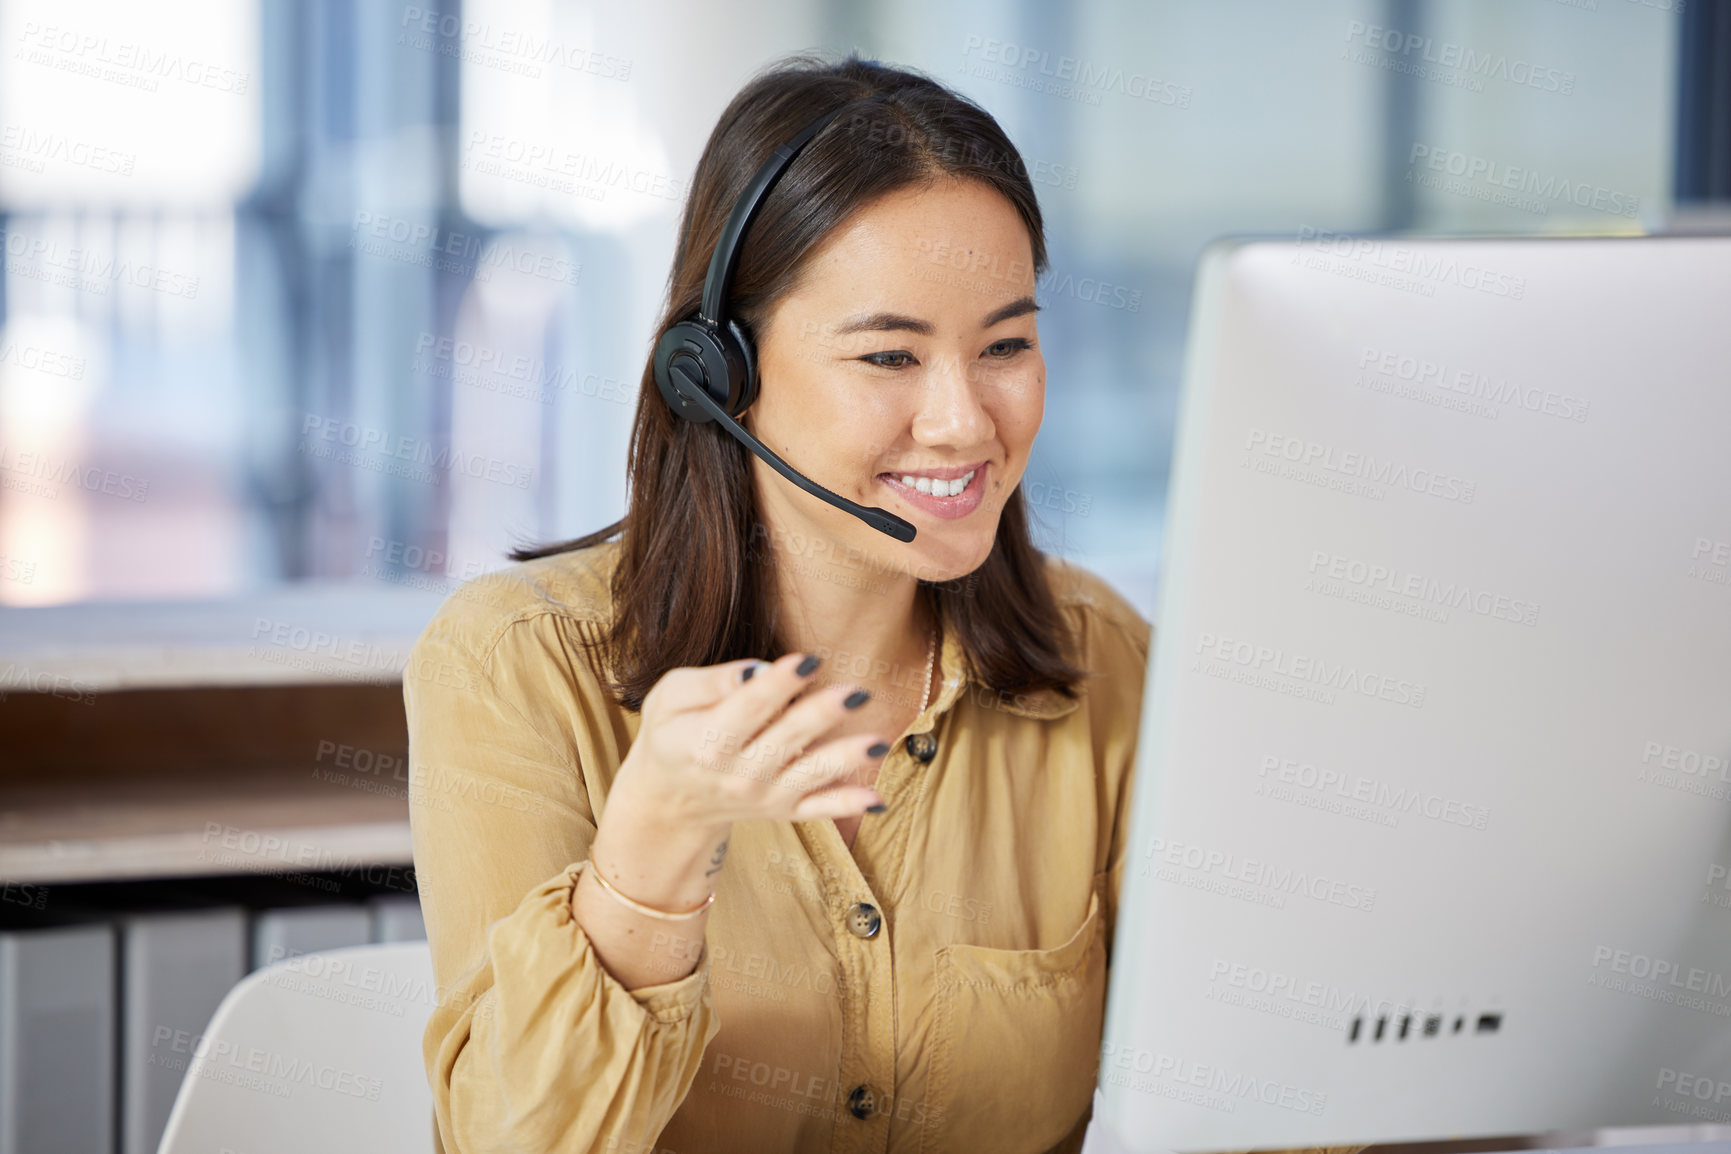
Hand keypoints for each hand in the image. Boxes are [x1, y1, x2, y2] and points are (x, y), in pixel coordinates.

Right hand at [614, 652, 889, 829]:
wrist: (670, 798)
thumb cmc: (673, 732)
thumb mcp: (669, 699)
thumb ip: (710, 683)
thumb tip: (755, 671)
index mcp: (706, 741)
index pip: (748, 708)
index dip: (779, 684)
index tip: (808, 660)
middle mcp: (738, 773)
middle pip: (786, 738)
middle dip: (821, 715)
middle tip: (856, 692)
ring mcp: (764, 795)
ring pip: (810, 774)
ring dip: (845, 758)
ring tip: (878, 742)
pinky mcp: (783, 809)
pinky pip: (818, 809)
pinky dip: (846, 805)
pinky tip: (877, 800)